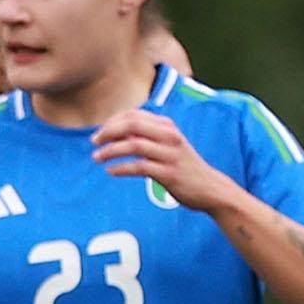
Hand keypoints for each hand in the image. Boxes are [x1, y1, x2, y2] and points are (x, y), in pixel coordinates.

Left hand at [90, 110, 240, 213]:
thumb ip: (147, 137)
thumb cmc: (184, 167)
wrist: (210, 188)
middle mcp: (169, 136)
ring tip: (97, 158)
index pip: (134, 115)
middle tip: (94, 142)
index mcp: (167, 126)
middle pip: (132, 125)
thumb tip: (118, 134)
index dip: (112, 122)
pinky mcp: (168, 174)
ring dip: (110, 151)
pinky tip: (111, 171)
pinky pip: (139, 167)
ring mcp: (169, 155)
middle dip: (108, 132)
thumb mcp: (168, 145)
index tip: (100, 132)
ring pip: (133, 145)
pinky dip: (121, 168)